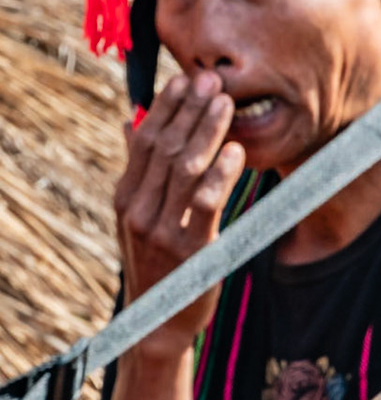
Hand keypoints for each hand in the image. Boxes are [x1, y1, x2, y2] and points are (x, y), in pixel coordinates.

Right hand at [112, 70, 246, 353]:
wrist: (161, 321)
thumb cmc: (159, 262)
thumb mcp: (140, 216)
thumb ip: (141, 171)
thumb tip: (131, 122)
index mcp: (126, 197)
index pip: (144, 141)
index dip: (165, 107)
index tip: (185, 78)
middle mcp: (138, 210)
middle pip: (165, 148)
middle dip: (190, 110)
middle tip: (212, 80)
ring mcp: (161, 230)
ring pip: (185, 169)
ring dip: (207, 132)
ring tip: (226, 103)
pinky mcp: (190, 248)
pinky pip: (206, 203)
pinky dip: (220, 174)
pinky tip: (236, 151)